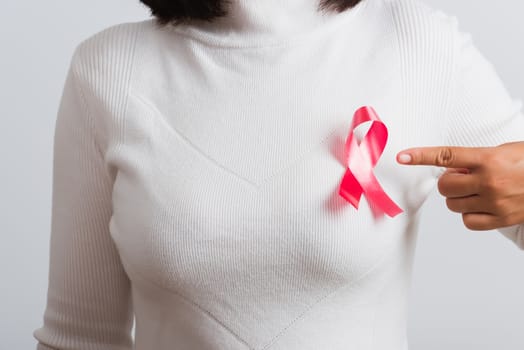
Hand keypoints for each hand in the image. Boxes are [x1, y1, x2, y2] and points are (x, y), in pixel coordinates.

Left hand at [396, 141, 523, 229]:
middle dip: (449, 181)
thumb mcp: (505, 151)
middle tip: (464, 176)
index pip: (446, 155)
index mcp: (489, 159)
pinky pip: (467, 222)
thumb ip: (476, 159)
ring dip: (458, 197)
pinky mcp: (501, 219)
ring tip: (477, 190)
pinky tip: (481, 205)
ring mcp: (495, 202)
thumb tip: (452, 168)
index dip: (421, 156)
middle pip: (445, 185)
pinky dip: (469, 214)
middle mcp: (490, 181)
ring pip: (453, 205)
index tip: (402, 156)